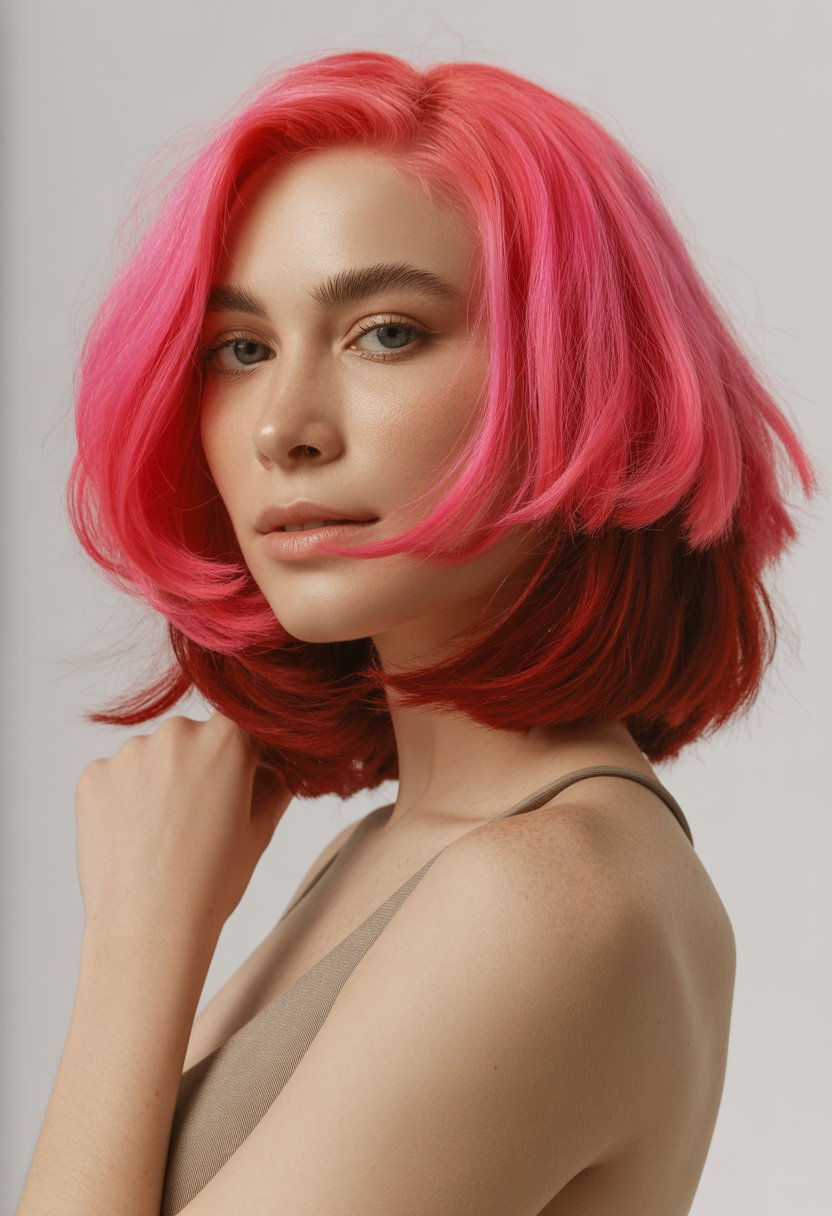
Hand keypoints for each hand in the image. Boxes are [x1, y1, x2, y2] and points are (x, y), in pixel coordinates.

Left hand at [74, 712, 292, 944]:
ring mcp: (129, 753)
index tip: (237, 790)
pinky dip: (124, 798)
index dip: (243, 761)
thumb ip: (275, 788)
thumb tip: (281, 770)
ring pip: (151, 757)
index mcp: (226, 739)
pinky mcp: (93, 776)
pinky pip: (116, 777)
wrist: (149, 925)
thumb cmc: (211, 883)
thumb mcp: (259, 832)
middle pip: (192, 739)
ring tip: (164, 834)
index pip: (241, 732)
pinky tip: (135, 835)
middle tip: (199, 819)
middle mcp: (176, 733)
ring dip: (159, 782)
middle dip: (198, 768)